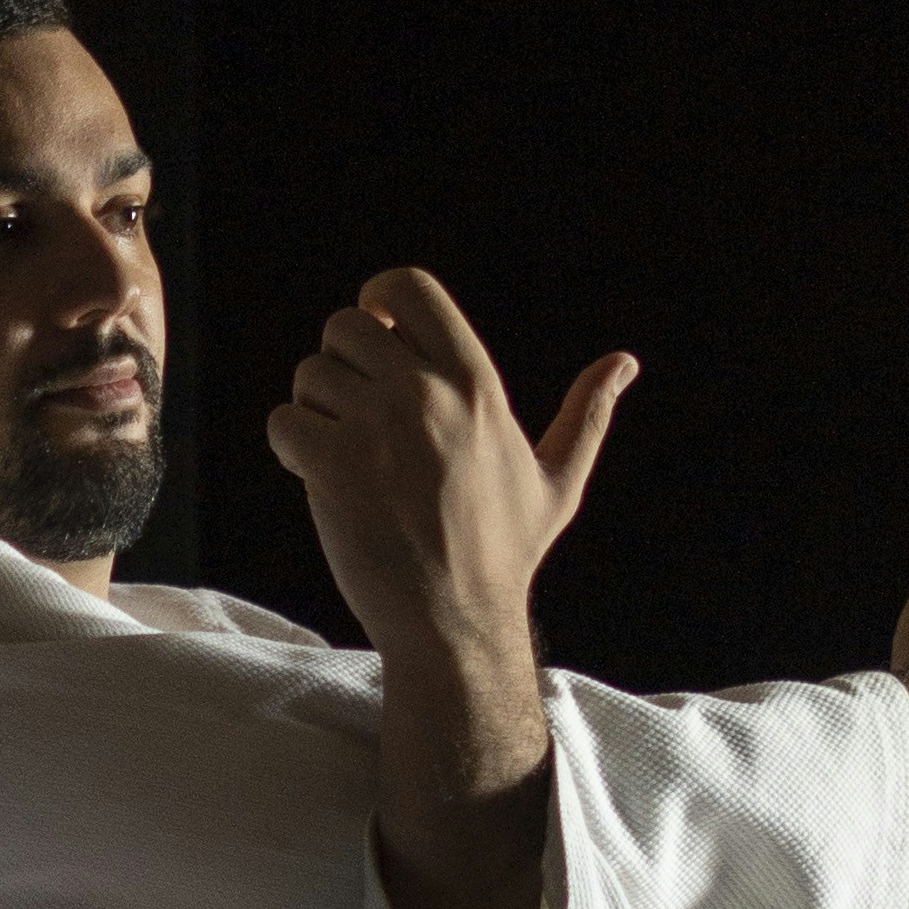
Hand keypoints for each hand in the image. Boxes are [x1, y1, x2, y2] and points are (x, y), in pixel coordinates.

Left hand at [265, 268, 635, 671]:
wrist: (457, 622)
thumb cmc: (505, 554)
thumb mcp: (558, 479)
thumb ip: (586, 413)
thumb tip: (624, 363)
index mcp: (475, 380)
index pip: (407, 287)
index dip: (378, 300)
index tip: (376, 336)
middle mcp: (425, 392)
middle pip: (343, 326)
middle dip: (340, 365)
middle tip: (357, 415)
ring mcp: (376, 427)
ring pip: (309, 375)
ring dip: (315, 411)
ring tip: (346, 456)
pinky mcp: (333, 467)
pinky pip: (284, 422)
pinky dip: (291, 447)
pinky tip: (320, 479)